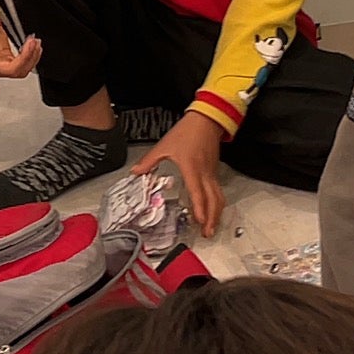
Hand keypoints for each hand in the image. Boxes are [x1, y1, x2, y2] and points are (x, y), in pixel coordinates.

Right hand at [0, 0, 40, 93]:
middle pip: (11, 71)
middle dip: (25, 58)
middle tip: (31, 42)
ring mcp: (2, 64)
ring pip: (20, 71)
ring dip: (31, 58)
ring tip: (35, 42)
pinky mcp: (10, 61)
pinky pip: (24, 65)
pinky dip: (32, 56)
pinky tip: (34, 46)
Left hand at [141, 108, 226, 233]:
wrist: (206, 120)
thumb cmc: (186, 132)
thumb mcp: (164, 146)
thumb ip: (149, 161)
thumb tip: (135, 172)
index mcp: (191, 168)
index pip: (197, 191)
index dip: (199, 207)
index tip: (200, 221)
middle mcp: (205, 173)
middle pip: (213, 200)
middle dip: (211, 218)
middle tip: (206, 233)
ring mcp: (212, 173)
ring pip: (218, 197)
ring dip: (216, 214)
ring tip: (210, 228)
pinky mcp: (214, 172)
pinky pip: (218, 191)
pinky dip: (216, 204)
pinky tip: (212, 212)